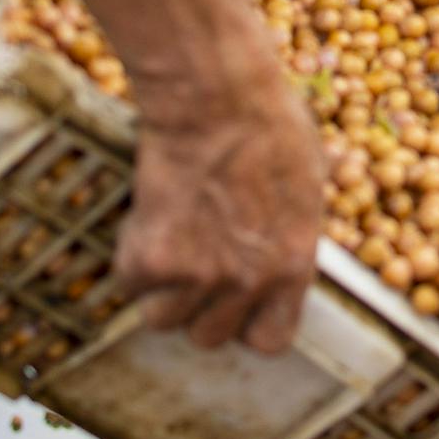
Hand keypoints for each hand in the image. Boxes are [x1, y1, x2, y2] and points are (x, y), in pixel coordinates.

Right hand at [117, 36, 327, 352]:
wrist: (216, 97)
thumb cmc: (268, 122)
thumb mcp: (308, 180)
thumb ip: (293, 225)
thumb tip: (301, 222)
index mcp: (292, 266)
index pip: (270, 341)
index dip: (247, 325)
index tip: (234, 302)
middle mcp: (249, 281)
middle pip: (209, 338)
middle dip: (197, 307)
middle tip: (191, 263)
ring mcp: (200, 274)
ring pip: (163, 320)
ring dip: (160, 290)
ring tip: (166, 244)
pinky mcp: (153, 258)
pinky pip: (131, 285)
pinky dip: (131, 259)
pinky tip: (146, 220)